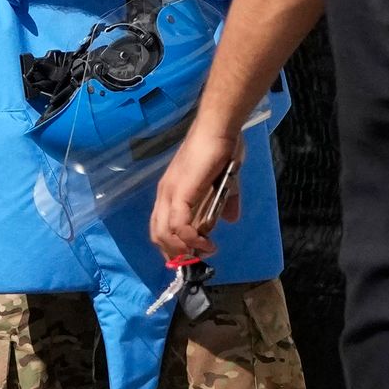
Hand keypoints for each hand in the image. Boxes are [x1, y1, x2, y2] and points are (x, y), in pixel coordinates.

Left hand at [148, 119, 243, 264]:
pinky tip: (205, 242)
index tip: (192, 256)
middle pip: (158, 235)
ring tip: (206, 251)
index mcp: (171, 193)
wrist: (218, 129)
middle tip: (198, 259)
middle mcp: (165, 195)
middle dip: (177, 253)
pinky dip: (190, 239)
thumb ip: (226, 202)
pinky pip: (178, 225)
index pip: (161, 227)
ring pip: (165, 233)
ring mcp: (170, 194)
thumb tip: (231, 219)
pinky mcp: (180, 193)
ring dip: (185, 249)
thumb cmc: (220, 150)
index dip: (173, 246)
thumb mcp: (225, 182)